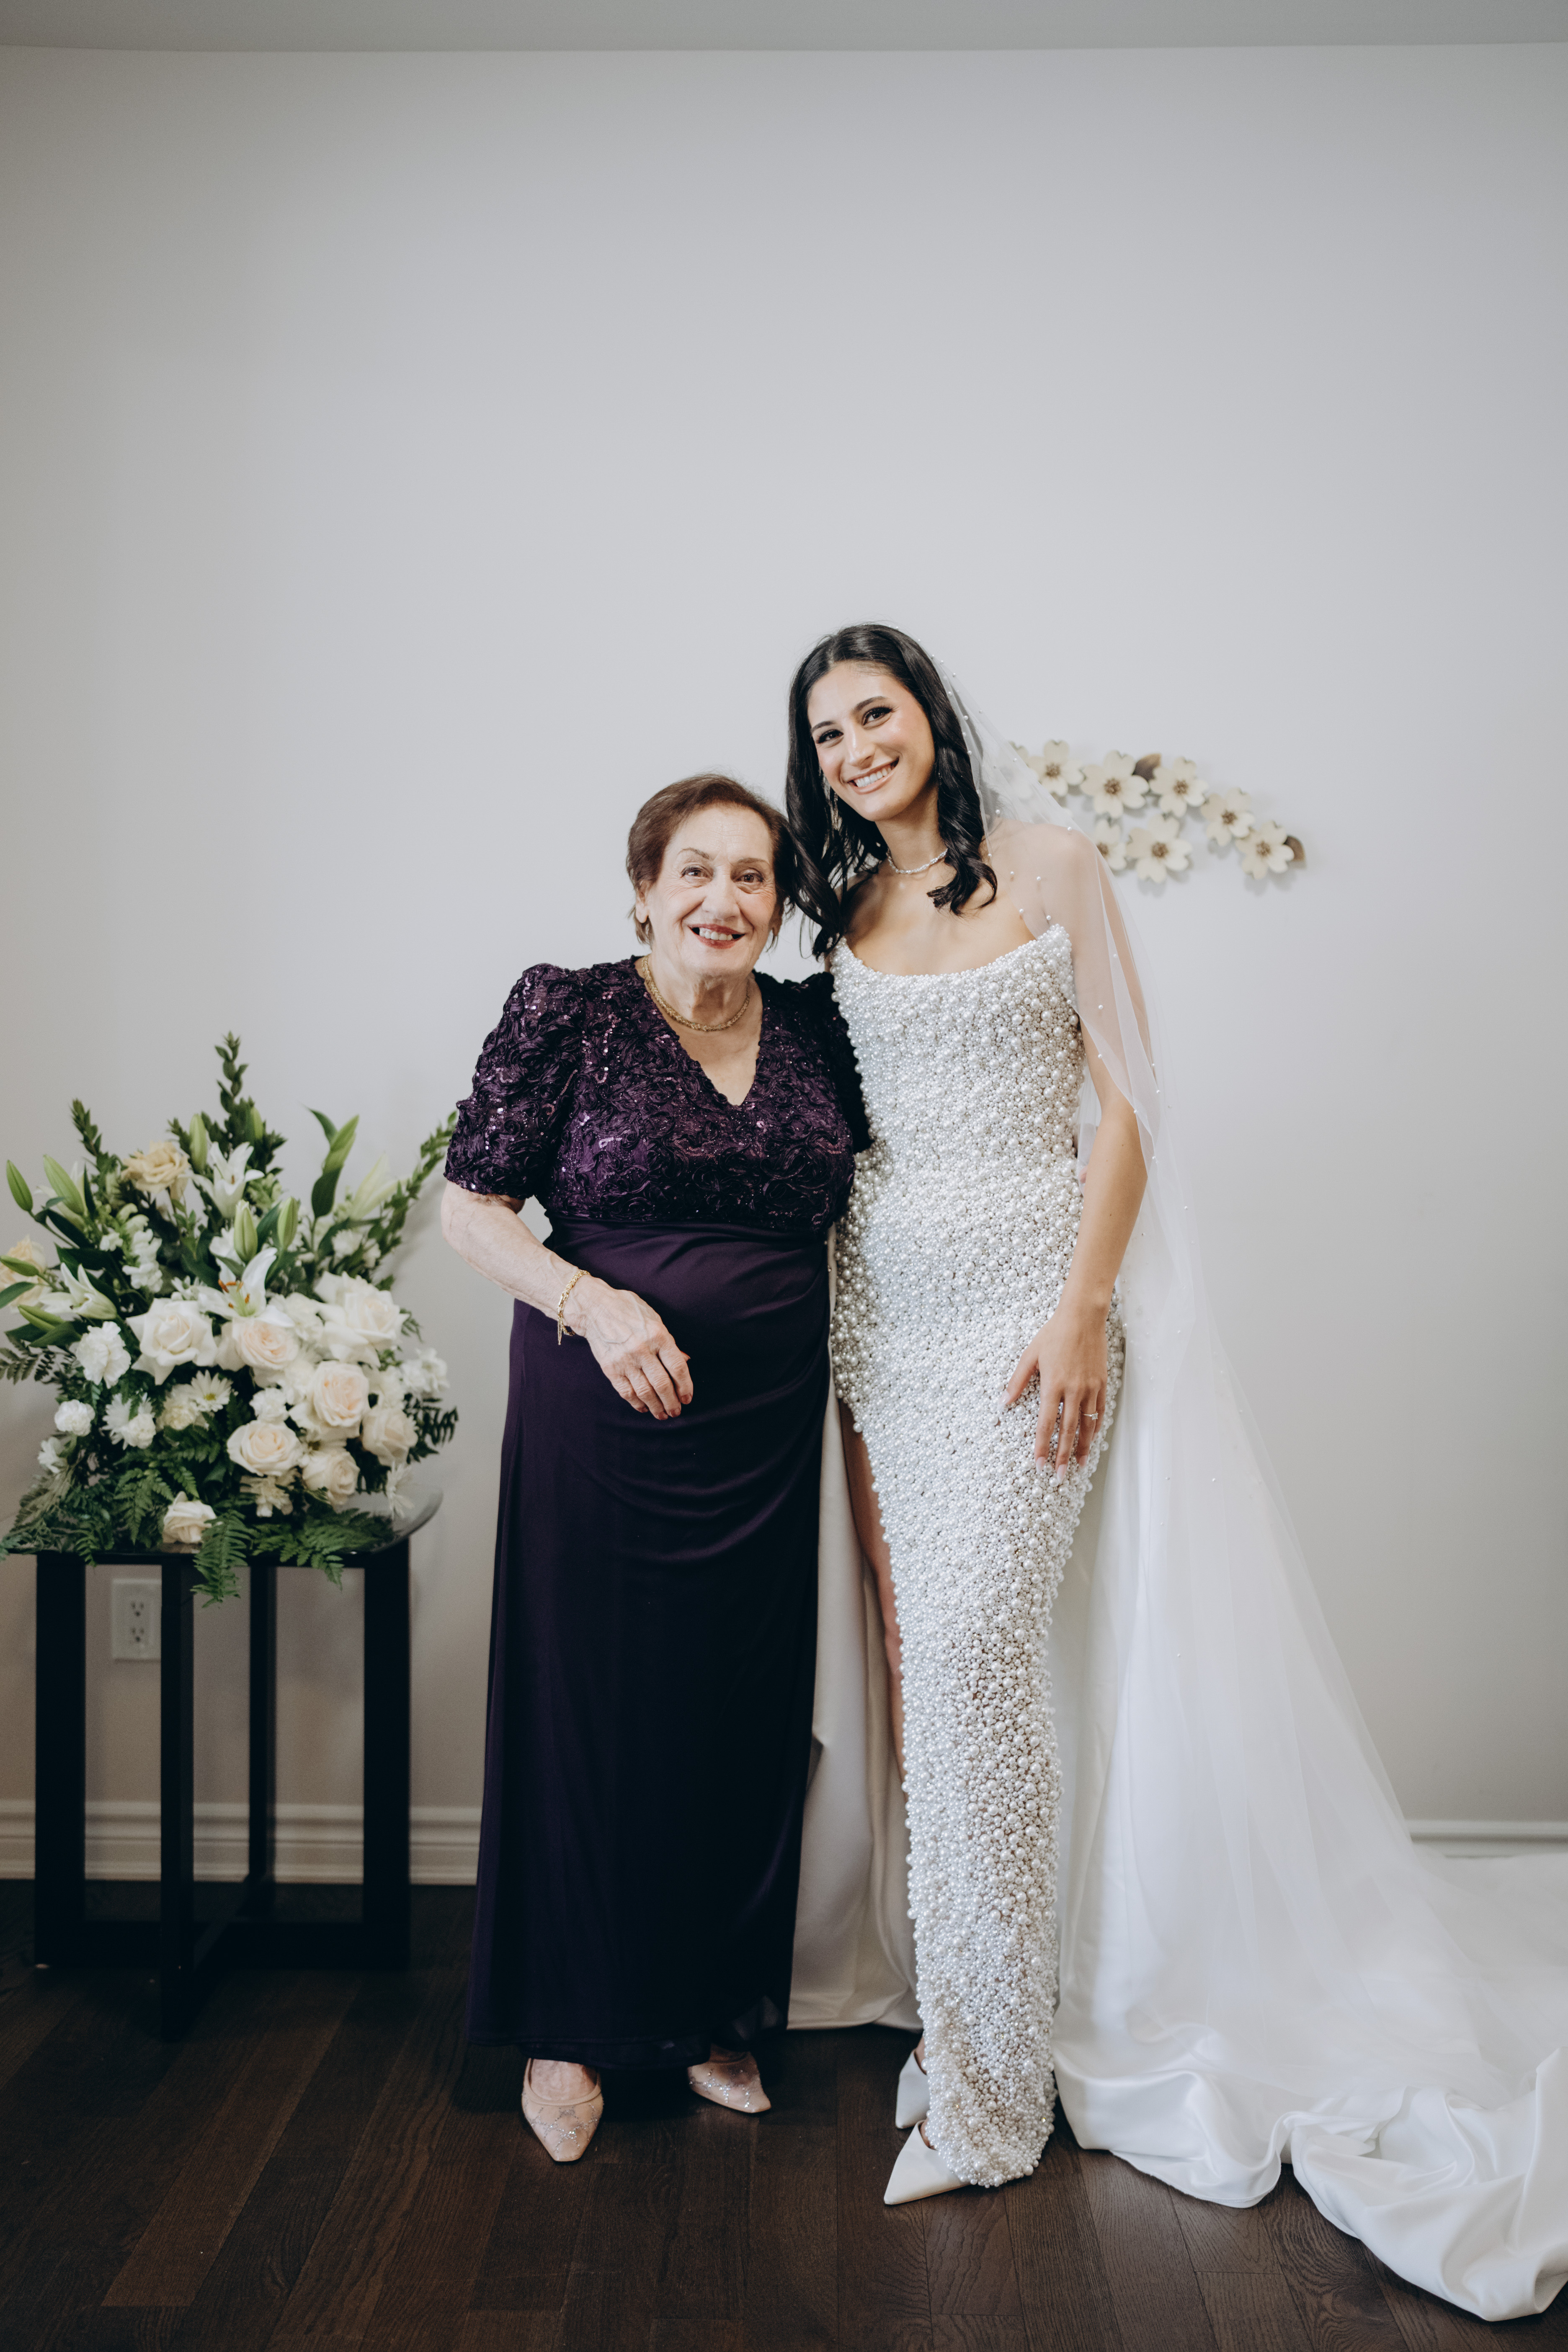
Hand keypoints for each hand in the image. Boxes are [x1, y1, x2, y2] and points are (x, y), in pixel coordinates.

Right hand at [576, 1279, 692, 1419]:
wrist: (595, 1308)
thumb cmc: (629, 1310)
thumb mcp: (654, 1319)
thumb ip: (670, 1343)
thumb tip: (686, 1361)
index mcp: (658, 1335)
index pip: (677, 1367)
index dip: (685, 1386)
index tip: (687, 1398)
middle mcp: (642, 1349)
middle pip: (662, 1384)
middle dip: (672, 1402)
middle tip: (676, 1412)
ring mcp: (625, 1360)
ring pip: (645, 1392)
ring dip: (656, 1407)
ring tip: (662, 1415)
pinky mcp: (610, 1368)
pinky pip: (626, 1391)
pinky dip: (636, 1403)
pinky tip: (644, 1407)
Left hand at [1003, 1294, 1106, 1481]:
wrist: (1083, 1318)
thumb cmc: (1053, 1335)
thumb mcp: (1030, 1356)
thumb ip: (1017, 1381)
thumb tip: (1003, 1402)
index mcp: (1053, 1385)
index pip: (1046, 1423)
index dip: (1042, 1446)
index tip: (1039, 1464)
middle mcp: (1074, 1390)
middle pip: (1068, 1430)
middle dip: (1062, 1456)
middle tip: (1058, 1477)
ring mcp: (1090, 1388)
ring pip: (1087, 1425)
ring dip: (1082, 1448)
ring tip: (1078, 1467)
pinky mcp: (1102, 1383)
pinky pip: (1099, 1412)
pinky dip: (1095, 1428)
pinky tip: (1092, 1440)